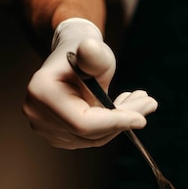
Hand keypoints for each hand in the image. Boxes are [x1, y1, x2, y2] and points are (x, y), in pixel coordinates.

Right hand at [23, 18, 157, 148]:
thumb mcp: (94, 52)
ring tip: (138, 101)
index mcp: (42, 93)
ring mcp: (45, 129)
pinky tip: (120, 109)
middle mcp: (38, 115)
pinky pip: (90, 139)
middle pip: (89, 133)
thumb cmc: (84, 53)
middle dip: (123, 120)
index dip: (114, 122)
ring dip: (119, 123)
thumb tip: (89, 49)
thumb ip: (94, 55)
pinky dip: (109, 127)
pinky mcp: (57, 136)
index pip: (83, 123)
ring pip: (92, 138)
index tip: (142, 119)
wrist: (72, 58)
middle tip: (149, 104)